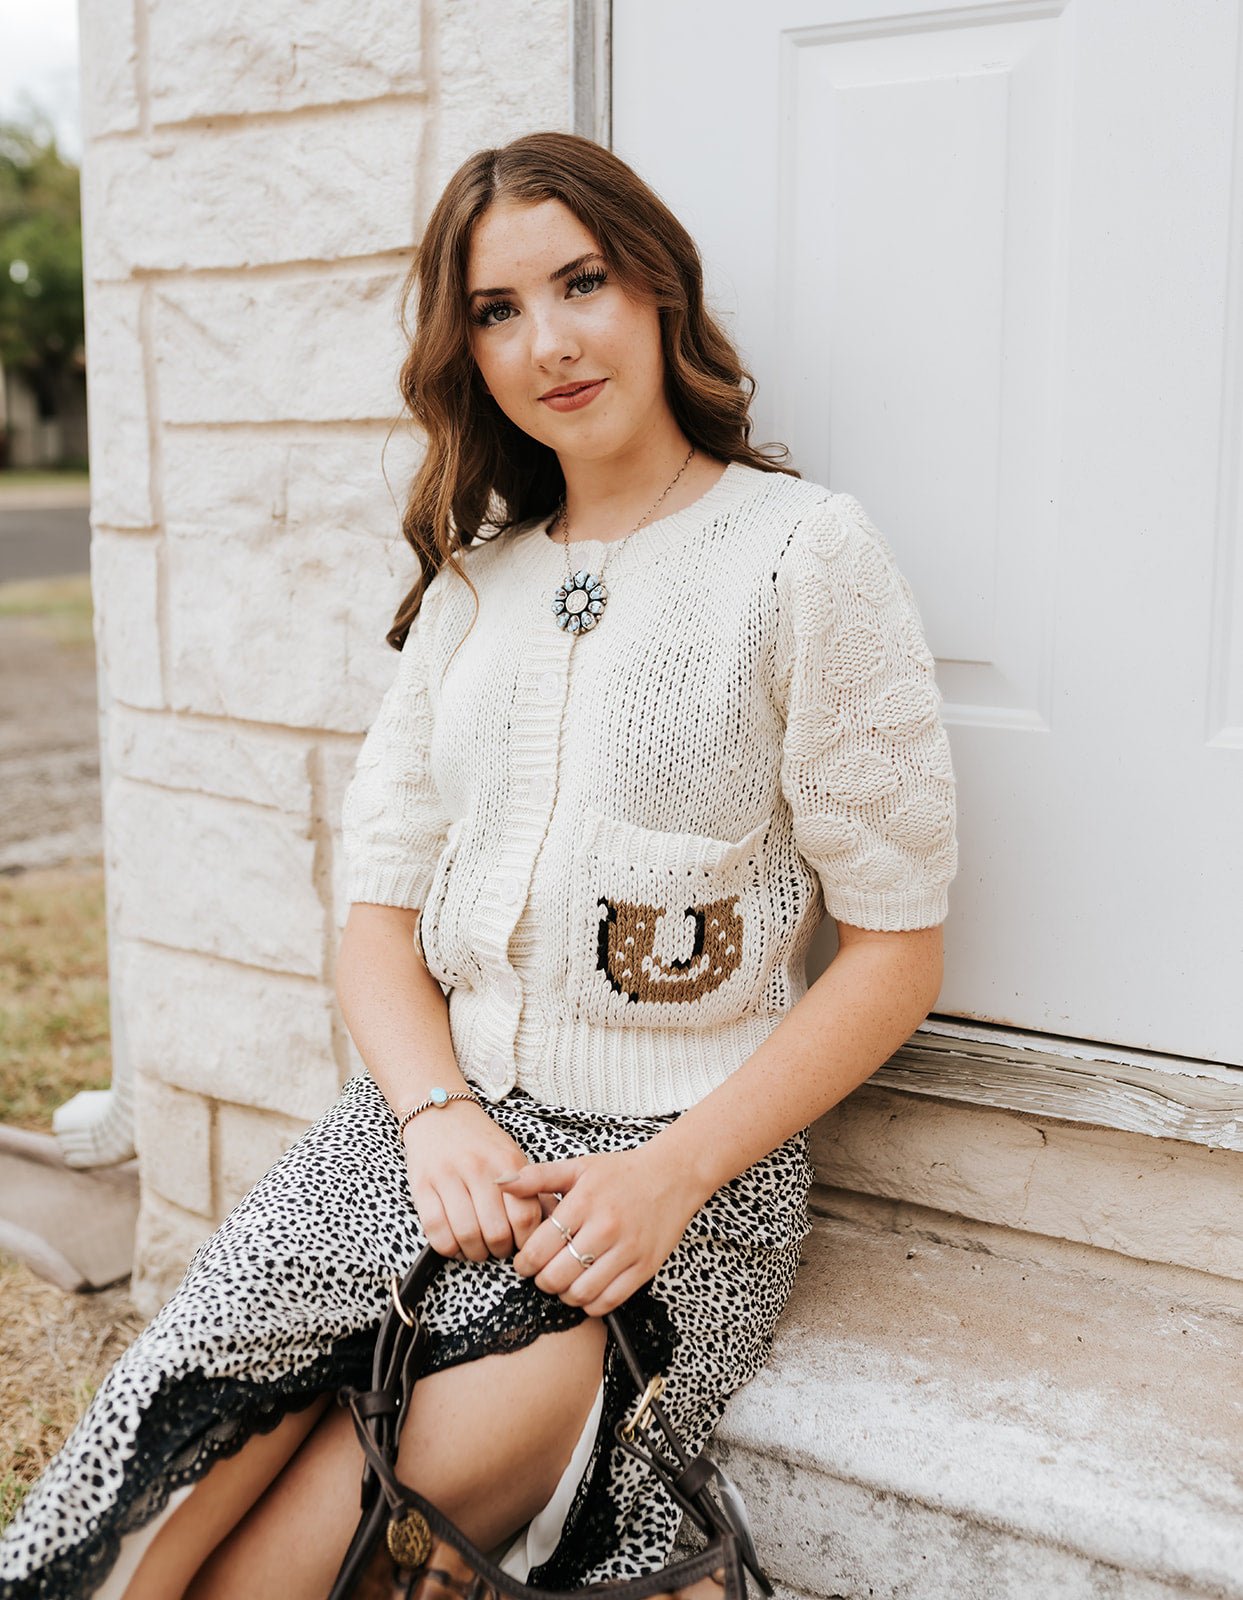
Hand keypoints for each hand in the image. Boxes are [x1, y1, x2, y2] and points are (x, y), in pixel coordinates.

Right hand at [402, 1104, 543, 1262]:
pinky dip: (448, 1247)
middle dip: (500, 1251)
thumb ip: (533, 1189)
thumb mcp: (513, 1157)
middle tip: (499, 1248)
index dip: (526, 1241)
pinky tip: (456, 1243)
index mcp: (507, 1163)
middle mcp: (479, 1168)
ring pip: (467, 1235)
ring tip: (478, 1248)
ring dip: (475, 1253)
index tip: (523, 1246)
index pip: (525, 1217)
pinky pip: (436, 1231)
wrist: (441, 1112)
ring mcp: (448, 1177)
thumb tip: (554, 1222)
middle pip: (496, 1232)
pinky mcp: (422, 1186)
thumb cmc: (481, 1142)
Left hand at [497, 1142, 704, 1316]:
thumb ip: (538, 1176)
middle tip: (541, 1274)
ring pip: (581, 1293)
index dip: (524, 1262)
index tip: (523, 1263)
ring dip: (564, 1294)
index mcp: (584, 1202)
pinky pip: (609, 1301)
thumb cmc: (621, 1172)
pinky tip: (586, 1288)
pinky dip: (591, 1304)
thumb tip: (500, 1184)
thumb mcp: (578, 1166)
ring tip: (563, 1281)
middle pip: (556, 1275)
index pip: (539, 1247)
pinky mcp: (645, 1268)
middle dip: (541, 1280)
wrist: (673, 1176)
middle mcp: (606, 1227)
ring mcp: (627, 1250)